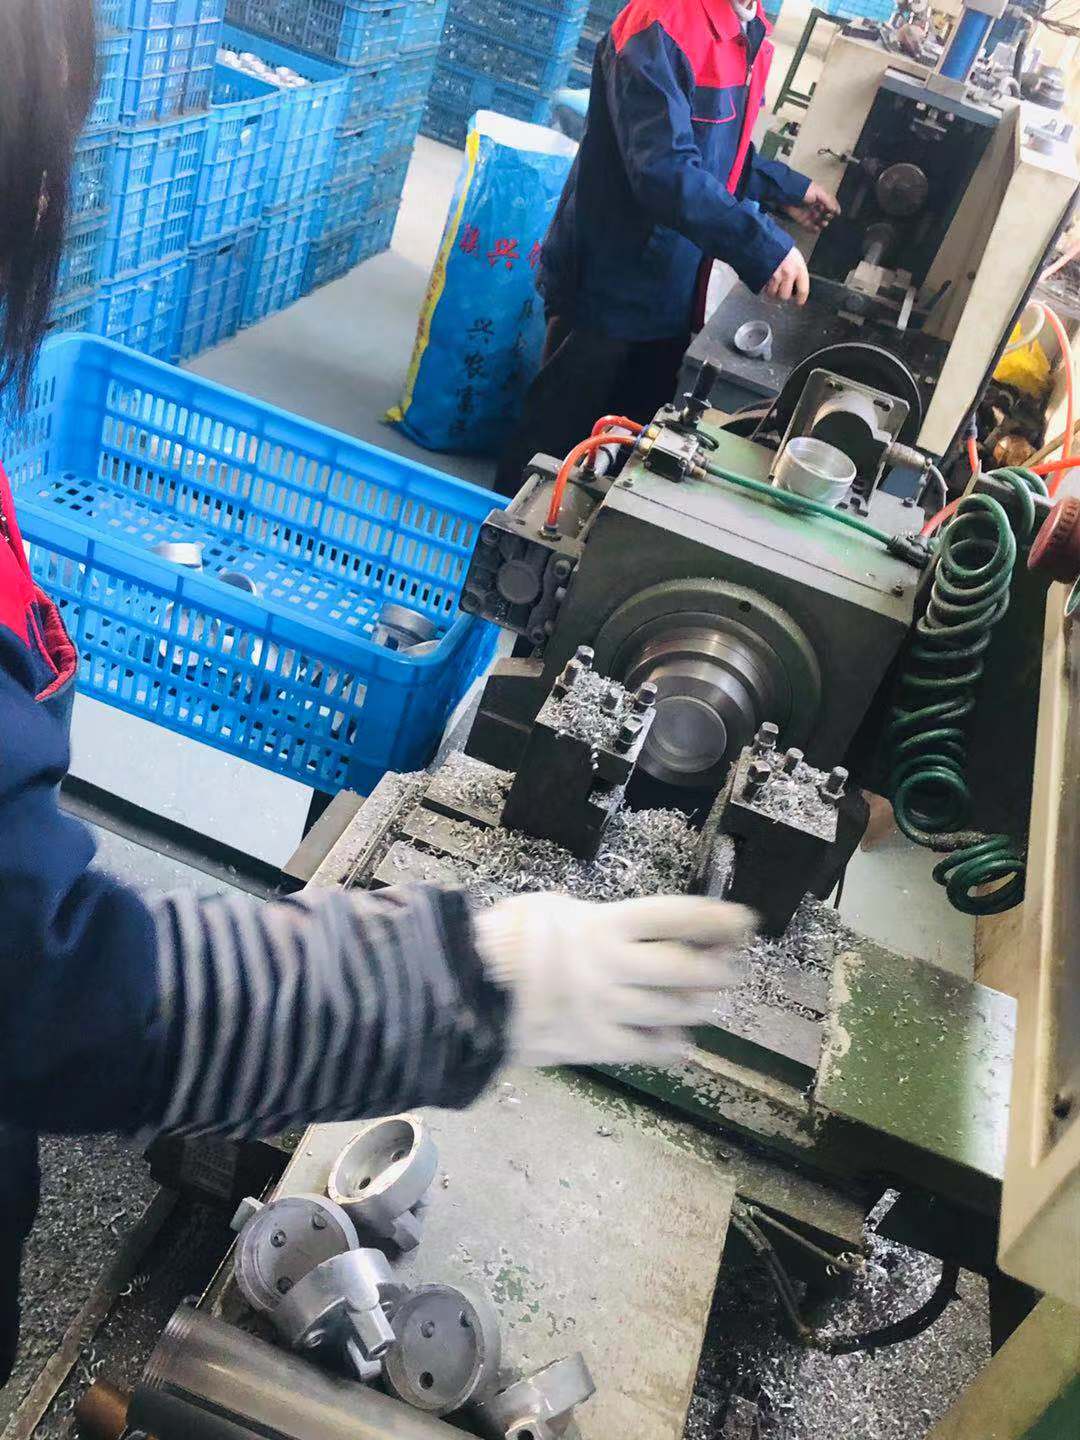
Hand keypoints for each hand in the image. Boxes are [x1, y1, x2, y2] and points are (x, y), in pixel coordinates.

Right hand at [473, 894, 753, 1067]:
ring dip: (700, 1006)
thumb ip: (600, 919)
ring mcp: (607, 1010)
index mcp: (606, 925)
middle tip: (729, 965)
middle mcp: (615, 968)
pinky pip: (648, 1048)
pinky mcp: (595, 1045)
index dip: (719, 919)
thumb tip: (635, 928)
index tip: (745, 921)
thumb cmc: (504, 939)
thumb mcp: (552, 907)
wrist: (462, 991)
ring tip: (709, 1000)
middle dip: (719, 969)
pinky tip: (681, 1041)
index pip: (680, 918)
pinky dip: (671, 1045)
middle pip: (690, 970)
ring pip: (676, 1010)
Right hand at [764, 247, 809, 304]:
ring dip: (771, 290)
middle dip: (781, 294)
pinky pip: (762, 290)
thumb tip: (795, 284)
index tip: (799, 302)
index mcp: (798, 267)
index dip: (801, 298)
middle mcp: (788, 273)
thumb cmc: (777, 245)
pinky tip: (763, 278)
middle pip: (785, 296)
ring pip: (772, 294)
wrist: (760, 238)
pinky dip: (762, 287)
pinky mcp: (763, 279)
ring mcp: (774, 277)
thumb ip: (795, 270)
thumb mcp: (792, 255)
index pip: (803, 289)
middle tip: (779, 288)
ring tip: (769, 280)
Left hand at [783, 181, 839, 232]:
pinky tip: (817, 229)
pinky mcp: (802, 219)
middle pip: (824, 213)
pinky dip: (814, 229)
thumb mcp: (820, 193)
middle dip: (828, 216)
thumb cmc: (804, 190)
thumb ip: (829, 202)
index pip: (829, 204)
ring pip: (818, 221)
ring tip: (823, 223)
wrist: (788, 195)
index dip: (833, 209)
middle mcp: (815, 205)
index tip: (836, 213)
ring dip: (822, 224)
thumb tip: (837, 211)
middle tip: (828, 217)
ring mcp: (808, 212)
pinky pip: (809, 226)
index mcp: (820, 196)